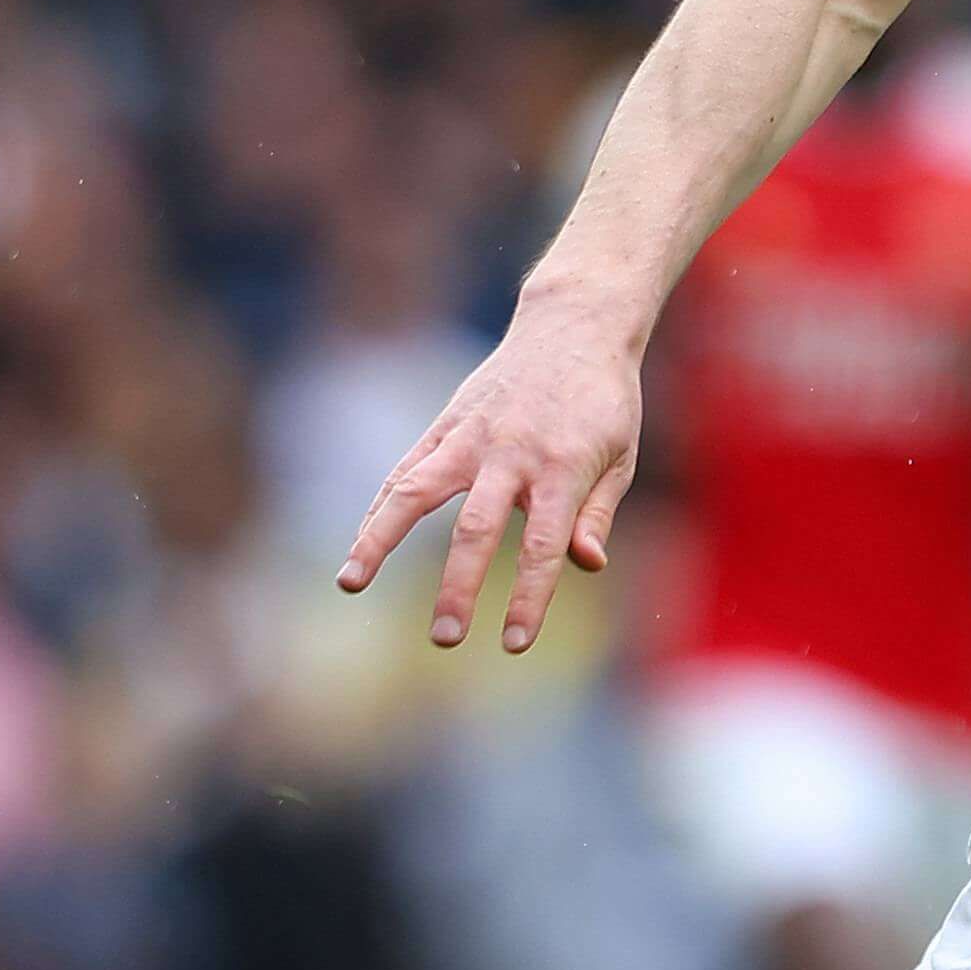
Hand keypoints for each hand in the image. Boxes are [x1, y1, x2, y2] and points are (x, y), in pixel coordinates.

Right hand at [337, 296, 649, 649]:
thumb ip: (597, 512)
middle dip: (456, 587)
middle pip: (476, 528)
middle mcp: (510, 453)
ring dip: (378, 541)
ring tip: (349, 584)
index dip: (529, 597)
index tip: (514, 643)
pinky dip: (379, 509)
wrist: (573, 326)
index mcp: (562, 467)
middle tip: (444, 640)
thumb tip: (584, 564)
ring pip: (414, 491)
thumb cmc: (605, 402)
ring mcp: (470, 436)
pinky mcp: (445, 425)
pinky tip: (359, 546)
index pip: (543, 545)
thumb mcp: (621, 456)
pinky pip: (404, 470)